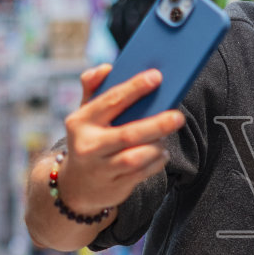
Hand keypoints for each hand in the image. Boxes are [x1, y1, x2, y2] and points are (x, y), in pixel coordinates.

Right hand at [57, 65, 185, 215]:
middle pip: (128, 134)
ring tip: (166, 136)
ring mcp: (101, 169)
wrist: (75, 185)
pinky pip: (142, 174)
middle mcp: (88, 146)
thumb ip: (93, 89)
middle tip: (178, 116)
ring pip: (136, 158)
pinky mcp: (115, 187)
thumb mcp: (84, 115)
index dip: (134, 88)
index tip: (157, 77)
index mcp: (80, 122)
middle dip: (156, 124)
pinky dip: (156, 162)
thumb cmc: (88, 140)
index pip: (110, 101)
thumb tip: (105, 68)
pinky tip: (161, 153)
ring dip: (156, 146)